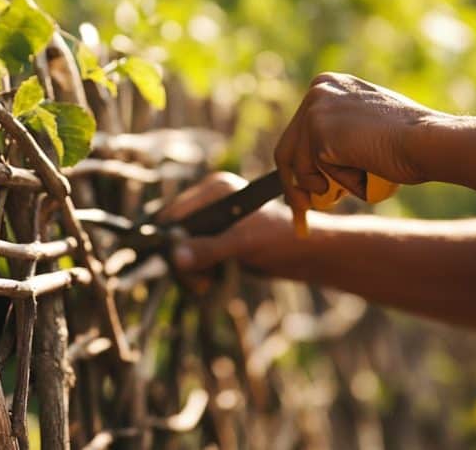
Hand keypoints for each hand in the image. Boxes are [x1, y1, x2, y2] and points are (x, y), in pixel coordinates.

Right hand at [161, 172, 301, 274]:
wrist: (305, 255)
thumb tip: (175, 258)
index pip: (176, 212)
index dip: (169, 237)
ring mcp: (214, 224)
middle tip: (195, 282)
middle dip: (181, 258)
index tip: (172, 263)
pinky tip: (208, 283)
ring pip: (183, 248)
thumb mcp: (242, 242)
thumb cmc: (280, 239)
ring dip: (190, 270)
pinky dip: (198, 272)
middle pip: (176, 232)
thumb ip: (209, 249)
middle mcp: (211, 203)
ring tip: (204, 285)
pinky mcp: (218, 242)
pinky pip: (195, 258)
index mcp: (215, 190)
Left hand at [275, 73, 441, 207]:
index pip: (298, 130)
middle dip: (293, 184)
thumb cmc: (410, 141)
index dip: (297, 163)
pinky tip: (366, 168)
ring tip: (362, 175)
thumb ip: (340, 134)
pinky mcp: (318, 133)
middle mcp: (318, 90)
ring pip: (300, 167)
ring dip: (327, 186)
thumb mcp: (366, 127)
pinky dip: (341, 183)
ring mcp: (316, 110)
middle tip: (300, 208)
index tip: (300, 188)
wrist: (429, 142)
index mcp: (329, 84)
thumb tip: (316, 163)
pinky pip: (317, 175)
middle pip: (286, 148)